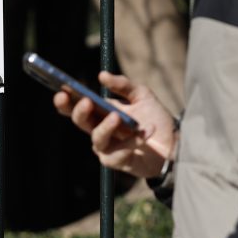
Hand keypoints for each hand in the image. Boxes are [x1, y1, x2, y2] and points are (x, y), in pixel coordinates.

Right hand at [53, 71, 177, 179]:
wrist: (175, 143)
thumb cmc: (155, 118)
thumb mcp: (141, 95)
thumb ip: (123, 85)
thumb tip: (101, 75)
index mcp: (100, 113)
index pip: (76, 107)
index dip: (65, 101)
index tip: (63, 90)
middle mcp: (99, 130)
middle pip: (80, 122)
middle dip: (79, 111)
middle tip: (86, 101)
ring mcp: (107, 147)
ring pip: (97, 138)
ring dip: (106, 127)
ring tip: (118, 117)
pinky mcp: (118, 162)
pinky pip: (118, 153)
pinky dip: (132, 142)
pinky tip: (145, 132)